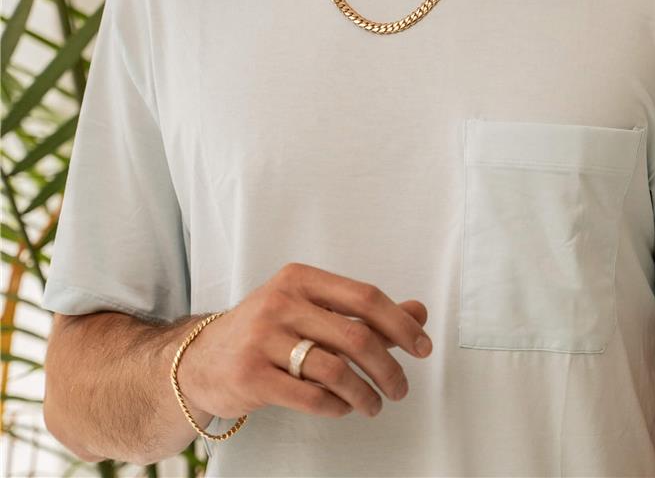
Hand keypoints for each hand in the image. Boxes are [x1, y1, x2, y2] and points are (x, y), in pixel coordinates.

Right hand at [177, 262, 432, 420]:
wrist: (201, 358)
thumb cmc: (267, 330)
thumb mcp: (311, 308)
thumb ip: (363, 311)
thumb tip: (418, 312)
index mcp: (300, 278)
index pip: (365, 297)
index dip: (400, 324)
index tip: (422, 346)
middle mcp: (280, 302)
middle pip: (356, 336)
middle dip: (389, 367)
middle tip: (401, 387)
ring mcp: (262, 338)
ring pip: (336, 369)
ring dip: (365, 394)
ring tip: (374, 404)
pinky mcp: (250, 376)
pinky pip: (310, 396)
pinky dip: (336, 406)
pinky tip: (342, 407)